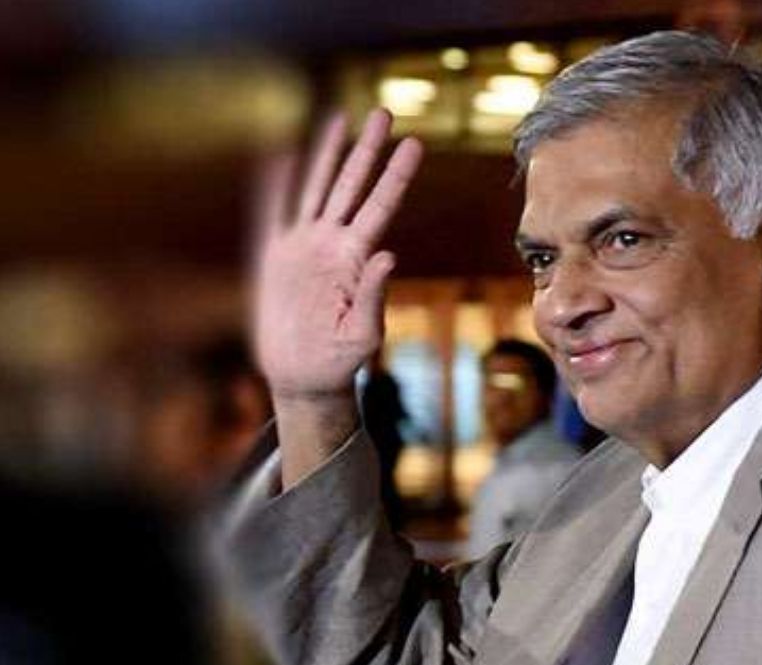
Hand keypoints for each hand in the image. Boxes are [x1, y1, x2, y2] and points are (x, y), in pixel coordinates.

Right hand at [252, 109, 422, 402]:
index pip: (381, 207)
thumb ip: (372, 296)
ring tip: (339, 117)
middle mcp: (332, 245)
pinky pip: (271, 214)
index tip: (415, 144)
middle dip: (367, 150)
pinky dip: (274, 186)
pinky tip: (279, 155)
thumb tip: (387, 256)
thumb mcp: (362, 334)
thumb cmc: (339, 362)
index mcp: (357, 259)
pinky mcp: (273, 258)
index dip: (396, 175)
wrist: (302, 379)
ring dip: (326, 154)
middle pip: (352, 186)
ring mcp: (302, 248)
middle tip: (384, 112)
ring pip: (315, 189)